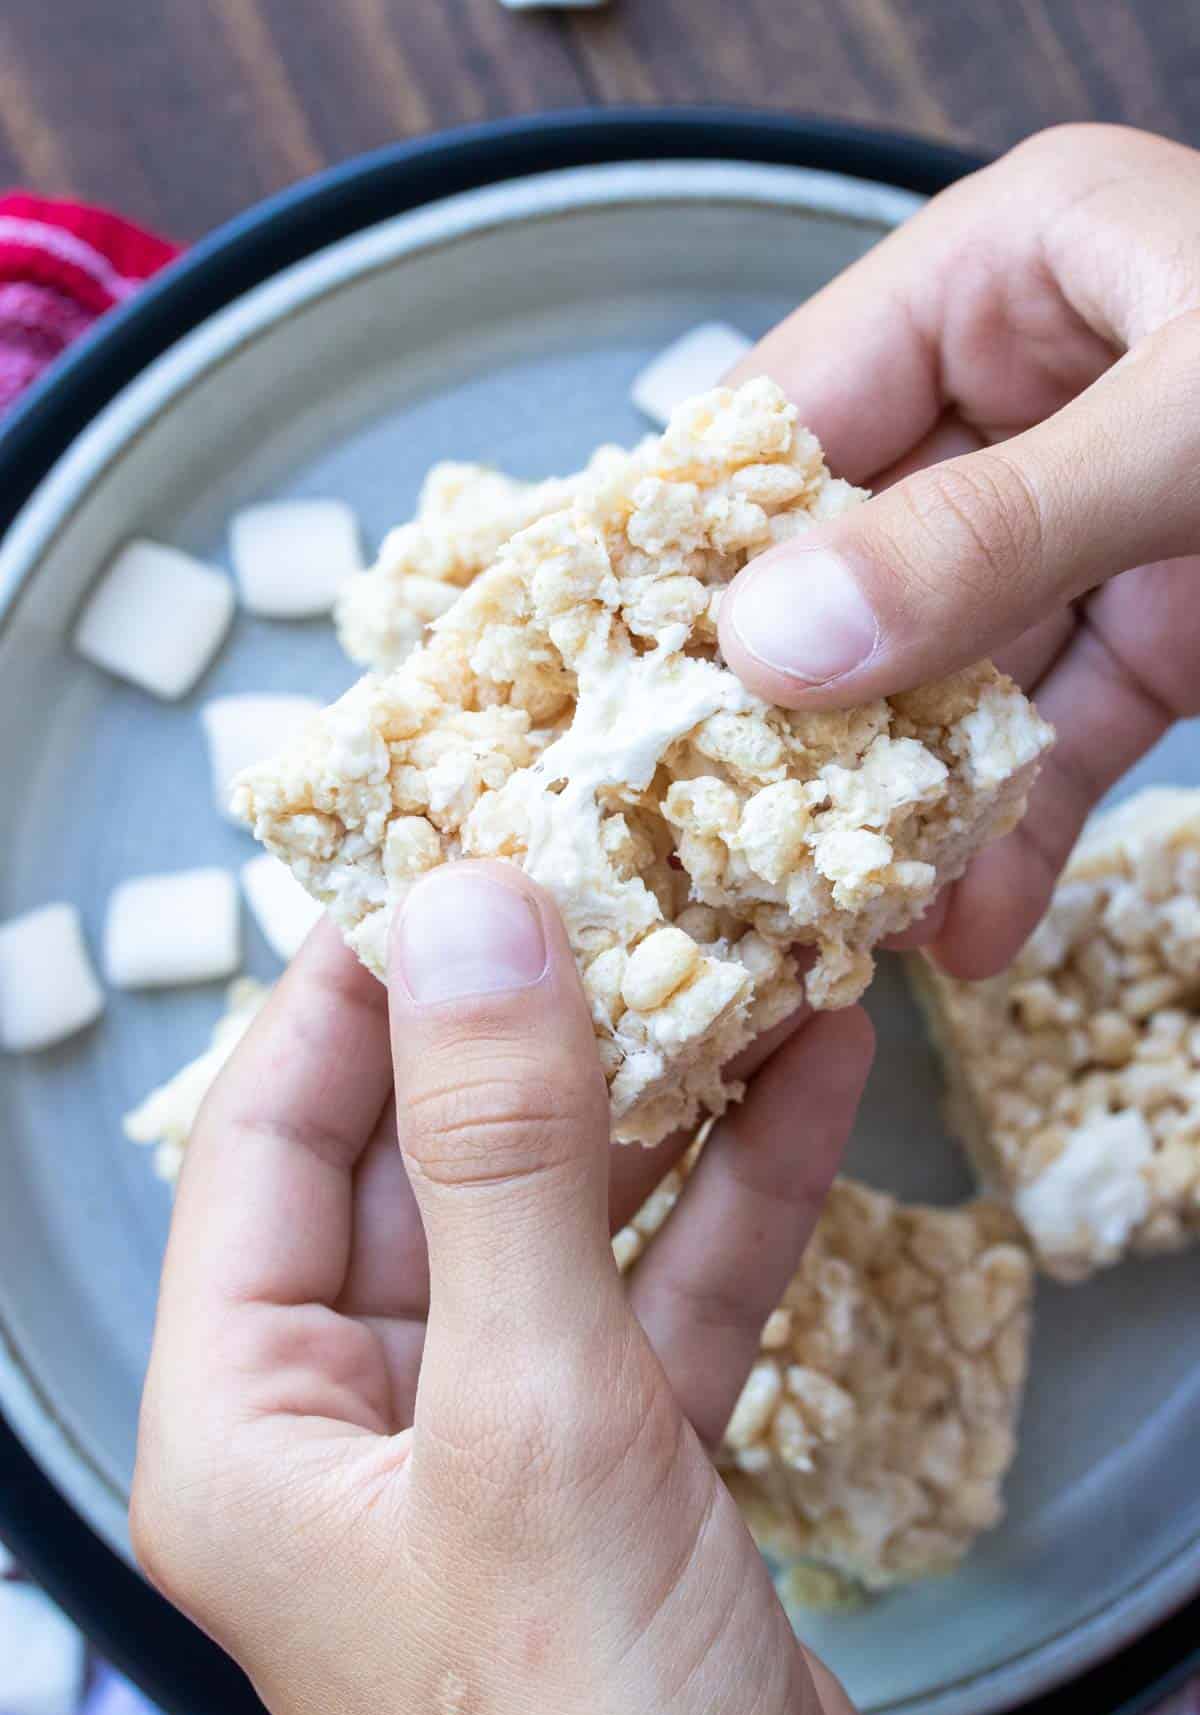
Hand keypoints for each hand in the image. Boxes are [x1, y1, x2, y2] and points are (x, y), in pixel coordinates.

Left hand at [131, 869, 890, 1714]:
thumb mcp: (533, 1418)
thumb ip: (502, 1157)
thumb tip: (469, 915)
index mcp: (251, 1418)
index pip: (267, 1139)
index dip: (351, 989)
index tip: (447, 856)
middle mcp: (354, 1419)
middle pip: (427, 1163)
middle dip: (533, 1028)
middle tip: (616, 877)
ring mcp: (496, 1439)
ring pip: (563, 1215)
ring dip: (657, 1093)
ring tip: (736, 946)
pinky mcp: (620, 1465)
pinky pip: (664, 1288)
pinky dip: (735, 1189)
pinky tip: (808, 1076)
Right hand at [720, 123, 1199, 977]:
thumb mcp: (1195, 440)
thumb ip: (986, 538)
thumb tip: (769, 645)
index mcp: (1008, 270)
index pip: (789, 407)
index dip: (697, 544)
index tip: (610, 674)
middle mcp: (1031, 387)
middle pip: (856, 558)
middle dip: (803, 706)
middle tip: (725, 827)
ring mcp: (1089, 516)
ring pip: (948, 667)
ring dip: (905, 797)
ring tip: (847, 911)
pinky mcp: (1159, 621)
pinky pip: (1053, 730)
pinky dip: (1014, 826)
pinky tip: (971, 918)